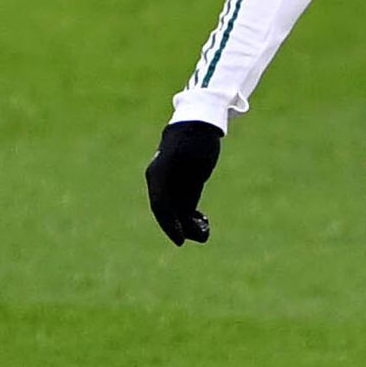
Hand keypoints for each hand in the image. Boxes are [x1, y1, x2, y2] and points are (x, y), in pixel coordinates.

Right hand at [145, 121, 222, 245]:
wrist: (198, 125)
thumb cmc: (197, 139)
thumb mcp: (196, 159)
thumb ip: (191, 180)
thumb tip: (189, 205)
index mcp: (158, 175)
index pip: (160, 205)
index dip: (169, 225)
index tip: (181, 241)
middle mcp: (160, 183)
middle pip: (167, 213)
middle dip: (182, 228)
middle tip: (203, 233)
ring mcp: (170, 186)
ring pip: (175, 214)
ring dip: (189, 225)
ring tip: (207, 226)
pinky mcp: (181, 188)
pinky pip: (182, 210)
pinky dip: (192, 219)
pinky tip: (204, 221)